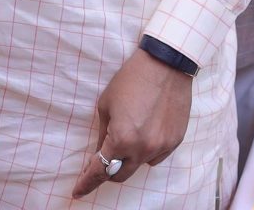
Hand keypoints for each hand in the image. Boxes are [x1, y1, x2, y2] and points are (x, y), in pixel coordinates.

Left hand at [72, 48, 193, 197]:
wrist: (166, 62)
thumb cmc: (132, 78)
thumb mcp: (106, 104)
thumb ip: (103, 135)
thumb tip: (100, 153)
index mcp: (121, 139)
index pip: (100, 171)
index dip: (86, 183)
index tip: (78, 191)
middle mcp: (142, 148)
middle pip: (120, 175)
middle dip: (108, 170)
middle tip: (102, 160)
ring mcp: (161, 146)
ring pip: (139, 165)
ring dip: (130, 157)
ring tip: (131, 132)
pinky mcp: (175, 140)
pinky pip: (157, 156)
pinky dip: (148, 150)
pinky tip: (147, 131)